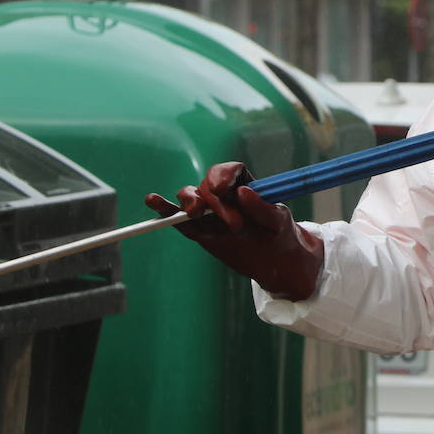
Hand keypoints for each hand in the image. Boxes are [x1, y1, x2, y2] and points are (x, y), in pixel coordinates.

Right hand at [145, 161, 323, 300]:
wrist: (276, 262)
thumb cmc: (281, 235)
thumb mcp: (279, 220)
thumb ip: (261, 208)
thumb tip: (242, 192)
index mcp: (246, 185)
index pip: (229, 171)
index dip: (223, 175)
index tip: (224, 188)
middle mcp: (225, 196)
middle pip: (208, 185)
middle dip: (214, 201)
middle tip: (234, 224)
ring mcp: (211, 213)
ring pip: (191, 198)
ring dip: (190, 202)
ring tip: (197, 213)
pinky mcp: (201, 231)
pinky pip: (180, 220)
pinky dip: (165, 211)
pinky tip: (152, 200)